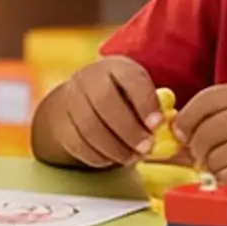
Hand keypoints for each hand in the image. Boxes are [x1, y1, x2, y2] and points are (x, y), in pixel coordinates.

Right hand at [50, 56, 167, 168]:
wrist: (78, 102)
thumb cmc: (121, 100)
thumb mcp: (137, 94)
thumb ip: (151, 108)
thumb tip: (166, 127)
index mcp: (115, 67)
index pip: (129, 78)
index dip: (144, 102)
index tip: (157, 125)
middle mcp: (89, 77)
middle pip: (105, 102)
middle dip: (129, 130)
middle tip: (146, 148)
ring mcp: (70, 99)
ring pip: (90, 127)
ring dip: (116, 148)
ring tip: (133, 157)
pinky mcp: (60, 123)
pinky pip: (79, 144)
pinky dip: (99, 156)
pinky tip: (113, 157)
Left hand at [175, 83, 226, 194]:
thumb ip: (225, 111)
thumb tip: (178, 130)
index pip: (201, 102)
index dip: (185, 120)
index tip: (181, 133)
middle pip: (203, 132)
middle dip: (196, 148)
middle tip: (201, 156)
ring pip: (213, 157)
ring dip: (212, 166)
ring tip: (225, 164)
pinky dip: (226, 178)